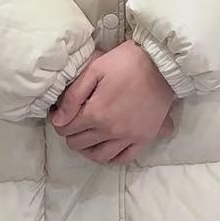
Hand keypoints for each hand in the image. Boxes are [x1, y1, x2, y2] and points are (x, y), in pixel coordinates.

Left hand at [50, 42, 174, 164]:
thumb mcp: (95, 68)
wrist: (161, 63)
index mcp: (96, 113)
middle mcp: (110, 130)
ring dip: (86, 150)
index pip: (66, 128)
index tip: (60, 113)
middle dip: (70, 134)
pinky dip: (111, 158)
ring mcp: (128, 137)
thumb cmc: (126, 61)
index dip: (59, 121)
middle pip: (79, 144)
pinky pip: (124, 159)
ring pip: (99, 156)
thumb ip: (73, 95)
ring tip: (86, 138)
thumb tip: (58, 119)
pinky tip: (106, 148)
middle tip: (72, 123)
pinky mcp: (144, 138)